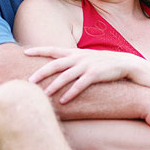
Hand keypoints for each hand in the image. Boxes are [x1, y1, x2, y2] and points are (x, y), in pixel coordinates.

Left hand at [25, 46, 144, 102]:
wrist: (124, 63)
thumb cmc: (102, 63)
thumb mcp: (86, 58)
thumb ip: (72, 61)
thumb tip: (56, 68)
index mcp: (75, 53)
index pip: (53, 49)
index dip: (39, 50)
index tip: (24, 52)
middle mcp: (79, 57)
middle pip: (56, 64)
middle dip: (41, 72)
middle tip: (28, 81)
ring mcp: (87, 65)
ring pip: (66, 76)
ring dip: (53, 85)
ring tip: (43, 94)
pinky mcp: (96, 74)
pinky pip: (80, 84)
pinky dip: (71, 92)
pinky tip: (63, 100)